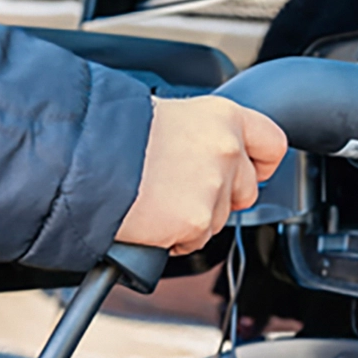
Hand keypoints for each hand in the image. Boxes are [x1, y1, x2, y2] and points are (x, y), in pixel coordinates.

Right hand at [115, 96, 287, 254]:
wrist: (84, 157)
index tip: (251, 171)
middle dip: (220, 197)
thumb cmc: (114, 134)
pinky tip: (152, 218)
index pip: (272, 143)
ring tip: (156, 200)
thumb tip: (213, 159)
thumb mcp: (170, 118)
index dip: (261, 163)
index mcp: (224, 117)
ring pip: (219, 219)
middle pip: (247, 189)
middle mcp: (227, 149)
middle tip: (181, 190)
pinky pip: (195, 241)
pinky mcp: (197, 221)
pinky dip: (174, 238)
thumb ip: (203, 137)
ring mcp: (215, 187)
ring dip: (193, 218)